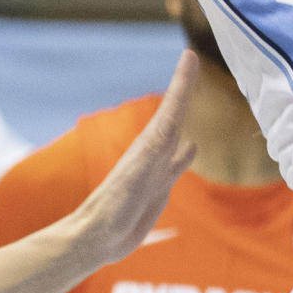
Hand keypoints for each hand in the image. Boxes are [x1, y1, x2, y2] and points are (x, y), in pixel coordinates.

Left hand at [78, 50, 197, 264]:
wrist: (98, 237)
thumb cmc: (116, 204)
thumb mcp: (141, 171)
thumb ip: (160, 146)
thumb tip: (175, 124)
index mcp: (152, 141)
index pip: (173, 104)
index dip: (183, 81)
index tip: (190, 55)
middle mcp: (155, 150)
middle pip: (175, 112)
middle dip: (184, 90)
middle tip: (192, 64)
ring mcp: (157, 168)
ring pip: (176, 135)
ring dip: (186, 118)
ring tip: (194, 104)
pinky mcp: (159, 187)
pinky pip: (177, 164)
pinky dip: (186, 154)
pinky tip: (193, 147)